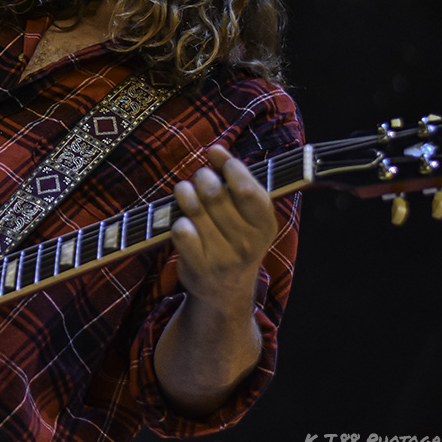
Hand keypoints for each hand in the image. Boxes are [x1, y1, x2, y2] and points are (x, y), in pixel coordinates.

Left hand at [170, 145, 277, 315]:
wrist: (225, 291)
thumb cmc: (235, 239)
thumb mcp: (247, 214)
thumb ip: (236, 180)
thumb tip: (216, 149)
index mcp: (265, 225)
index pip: (246, 189)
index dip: (228, 166)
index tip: (216, 155)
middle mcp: (247, 243)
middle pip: (214, 194)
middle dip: (202, 177)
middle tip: (199, 177)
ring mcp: (223, 256)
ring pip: (194, 208)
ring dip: (184, 193)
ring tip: (185, 192)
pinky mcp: (198, 266)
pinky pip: (180, 230)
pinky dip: (176, 220)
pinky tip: (182, 222)